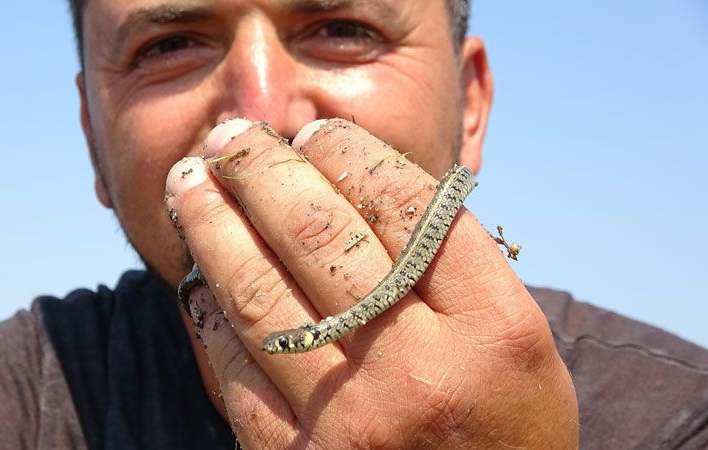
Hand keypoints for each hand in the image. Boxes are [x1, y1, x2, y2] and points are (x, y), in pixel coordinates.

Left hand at [165, 118, 577, 448]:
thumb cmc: (505, 428)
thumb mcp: (516, 340)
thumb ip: (452, 263)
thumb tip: (357, 178)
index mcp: (494, 332)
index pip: (407, 206)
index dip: (349, 153)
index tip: (317, 134)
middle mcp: (420, 375)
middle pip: (322, 237)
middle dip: (263, 170)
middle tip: (233, 137)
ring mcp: (350, 425)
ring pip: (259, 294)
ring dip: (213, 225)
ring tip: (191, 181)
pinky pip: (233, 369)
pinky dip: (211, 310)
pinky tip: (200, 273)